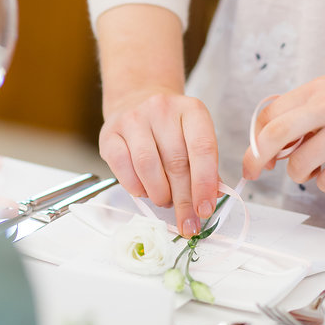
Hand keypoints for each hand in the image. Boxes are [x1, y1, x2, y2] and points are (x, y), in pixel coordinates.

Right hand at [100, 88, 218, 237]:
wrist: (136, 101)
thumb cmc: (170, 128)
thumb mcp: (194, 138)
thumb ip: (206, 167)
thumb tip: (213, 198)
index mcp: (191, 110)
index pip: (203, 149)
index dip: (205, 184)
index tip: (205, 210)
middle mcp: (162, 109)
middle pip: (176, 163)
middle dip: (184, 200)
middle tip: (187, 223)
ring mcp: (134, 119)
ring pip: (148, 166)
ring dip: (160, 194)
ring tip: (165, 201)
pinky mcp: (110, 133)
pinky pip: (123, 168)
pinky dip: (136, 188)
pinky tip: (145, 192)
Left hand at [242, 61, 324, 191]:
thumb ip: (309, 109)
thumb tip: (276, 141)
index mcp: (318, 89)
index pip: (269, 114)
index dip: (255, 139)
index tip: (257, 155)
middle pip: (273, 136)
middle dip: (257, 159)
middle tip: (257, 173)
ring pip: (299, 166)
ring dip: (300, 175)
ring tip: (318, 169)